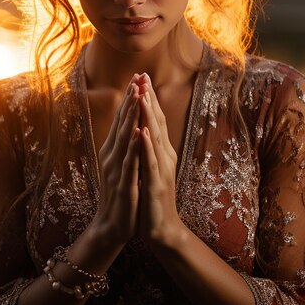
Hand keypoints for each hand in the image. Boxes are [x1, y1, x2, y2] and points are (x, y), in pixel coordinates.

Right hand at [92, 78, 141, 246]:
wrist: (113, 226)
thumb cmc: (121, 195)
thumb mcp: (122, 166)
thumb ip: (124, 146)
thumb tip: (131, 125)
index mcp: (113, 151)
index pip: (122, 120)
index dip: (129, 99)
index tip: (136, 77)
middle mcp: (112, 156)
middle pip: (121, 124)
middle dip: (130, 100)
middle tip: (136, 77)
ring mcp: (116, 170)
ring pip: (124, 138)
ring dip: (131, 117)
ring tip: (137, 97)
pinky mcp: (124, 184)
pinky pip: (129, 162)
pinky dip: (133, 147)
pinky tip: (138, 133)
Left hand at [134, 74, 184, 246]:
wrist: (161, 228)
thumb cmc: (153, 197)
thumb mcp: (149, 167)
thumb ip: (148, 148)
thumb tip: (142, 126)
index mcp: (160, 151)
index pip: (153, 119)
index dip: (147, 98)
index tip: (140, 76)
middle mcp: (163, 155)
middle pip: (156, 122)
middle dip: (148, 98)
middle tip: (143, 76)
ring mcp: (161, 169)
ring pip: (154, 137)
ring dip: (148, 115)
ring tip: (142, 94)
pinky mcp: (156, 184)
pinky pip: (150, 161)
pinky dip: (147, 145)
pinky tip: (142, 131)